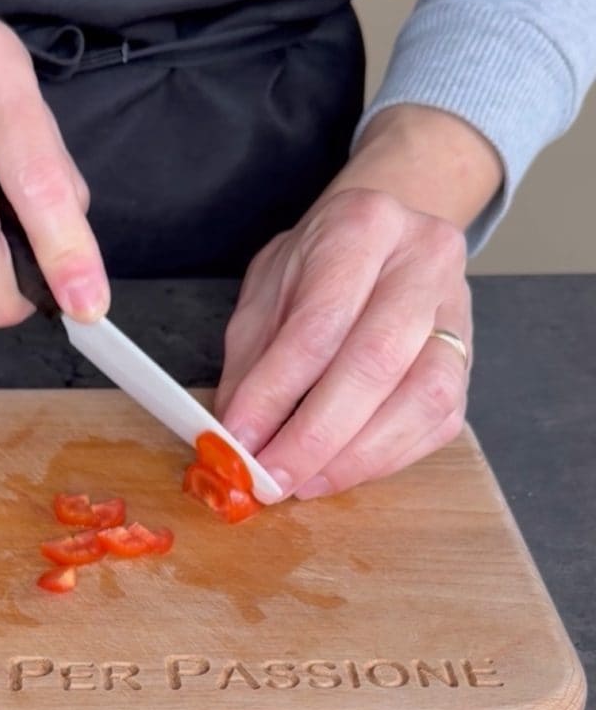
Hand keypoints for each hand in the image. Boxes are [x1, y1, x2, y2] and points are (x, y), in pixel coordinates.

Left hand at [214, 188, 470, 499]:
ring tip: (304, 482)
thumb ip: (252, 358)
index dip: (275, 392)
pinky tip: (340, 471)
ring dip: (355, 456)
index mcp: (363, 227)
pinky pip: (438, 423)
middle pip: (376, 361)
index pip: (318, 324)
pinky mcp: (470, 358)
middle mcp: (424, 261)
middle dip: (316, 435)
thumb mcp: (268, 287)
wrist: (385, 234)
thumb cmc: (318, 261)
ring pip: (421, 399)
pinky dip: (385, 458)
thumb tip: (238, 434)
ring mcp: (458, 310)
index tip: (240, 440)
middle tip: (271, 477)